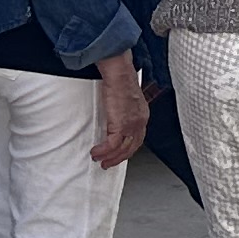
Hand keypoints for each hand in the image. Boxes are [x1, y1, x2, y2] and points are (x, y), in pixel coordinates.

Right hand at [92, 54, 148, 168]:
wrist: (119, 74)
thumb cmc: (121, 79)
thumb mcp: (126, 97)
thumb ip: (123, 107)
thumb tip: (116, 111)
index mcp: (142, 115)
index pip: (138, 138)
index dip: (128, 148)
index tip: (119, 153)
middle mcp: (140, 122)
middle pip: (132, 147)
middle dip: (119, 158)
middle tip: (108, 163)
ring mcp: (131, 125)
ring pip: (122, 149)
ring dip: (109, 157)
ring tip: (100, 160)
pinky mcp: (120, 125)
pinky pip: (111, 145)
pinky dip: (103, 151)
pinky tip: (96, 152)